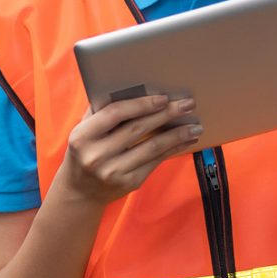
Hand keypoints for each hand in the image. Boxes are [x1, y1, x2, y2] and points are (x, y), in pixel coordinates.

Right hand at [58, 94, 201, 203]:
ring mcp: (113, 172)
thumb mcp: (84, 130)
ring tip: (195, 125)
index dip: (140, 104)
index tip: (162, 97)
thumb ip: (101, 110)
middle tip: (187, 104)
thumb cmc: (86, 150)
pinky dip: (173, 149)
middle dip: (166, 114)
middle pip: (137, 129)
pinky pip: (156, 162)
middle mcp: (96, 155)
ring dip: (177, 135)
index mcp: (82, 136)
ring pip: (152, 148)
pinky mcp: (129, 183)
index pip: (114, 113)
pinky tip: (186, 140)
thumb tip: (133, 86)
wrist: (81, 191)